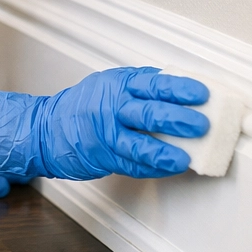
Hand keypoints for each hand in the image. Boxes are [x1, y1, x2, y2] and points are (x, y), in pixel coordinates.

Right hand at [0, 67, 209, 181]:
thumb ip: (141, 86)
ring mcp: (106, 134)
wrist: (49, 127)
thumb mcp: (111, 85)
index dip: (179, 89)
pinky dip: (152, 167)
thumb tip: (183, 89)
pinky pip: (131, 164)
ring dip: (164, 151)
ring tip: (185, 157)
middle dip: (177, 119)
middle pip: (147, 112)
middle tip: (202, 125)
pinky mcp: (104, 157)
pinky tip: (170, 168)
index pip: (153, 83)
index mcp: (117, 85)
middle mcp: (111, 108)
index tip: (202, 94)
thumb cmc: (85, 105)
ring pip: (137, 143)